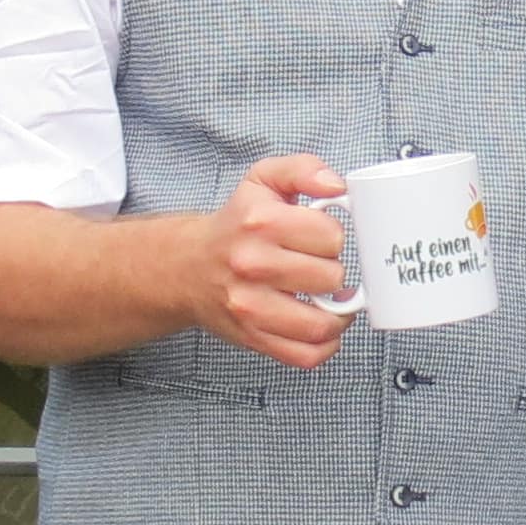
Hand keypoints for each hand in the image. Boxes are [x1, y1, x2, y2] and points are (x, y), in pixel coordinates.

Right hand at [187, 152, 354, 372]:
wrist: (188, 267)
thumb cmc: (236, 225)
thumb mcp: (263, 180)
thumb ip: (304, 169)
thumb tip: (337, 186)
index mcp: (259, 221)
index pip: (331, 235)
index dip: (334, 236)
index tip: (321, 239)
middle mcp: (252, 264)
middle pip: (331, 277)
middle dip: (334, 272)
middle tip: (320, 267)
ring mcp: (250, 306)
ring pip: (322, 323)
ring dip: (336, 313)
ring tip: (330, 300)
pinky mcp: (252, 338)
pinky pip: (305, 355)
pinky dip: (325, 346)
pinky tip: (321, 326)